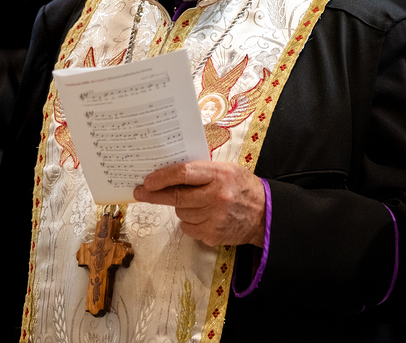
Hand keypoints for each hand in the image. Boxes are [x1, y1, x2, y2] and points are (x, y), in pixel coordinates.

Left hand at [133, 161, 265, 246]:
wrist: (264, 214)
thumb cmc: (242, 187)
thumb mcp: (226, 170)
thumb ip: (201, 171)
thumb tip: (169, 173)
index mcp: (220, 175)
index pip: (184, 173)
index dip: (163, 177)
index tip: (148, 180)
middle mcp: (216, 196)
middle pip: (177, 197)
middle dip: (155, 195)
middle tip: (141, 192)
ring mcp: (214, 218)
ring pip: (181, 212)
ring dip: (181, 207)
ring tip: (196, 202)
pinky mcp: (212, 235)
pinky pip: (188, 227)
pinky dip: (189, 221)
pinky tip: (203, 216)